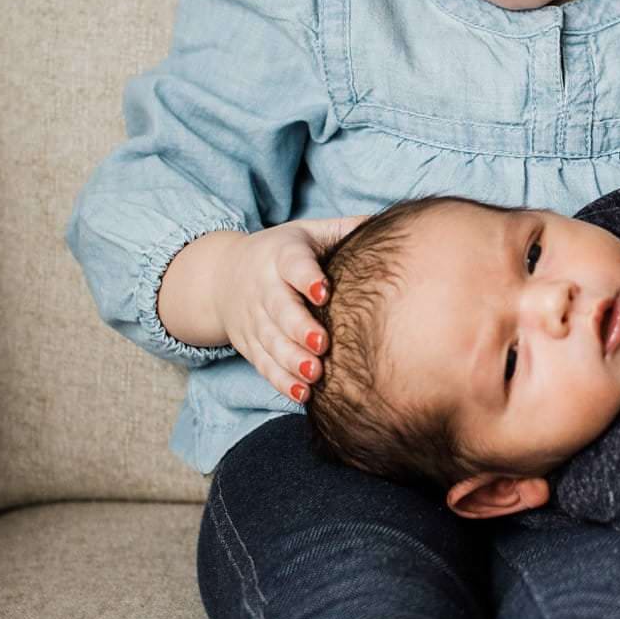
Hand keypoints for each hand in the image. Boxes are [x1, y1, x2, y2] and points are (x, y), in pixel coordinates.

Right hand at [213, 215, 368, 401]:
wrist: (222, 277)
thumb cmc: (284, 253)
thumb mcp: (308, 232)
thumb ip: (346, 229)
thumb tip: (396, 225)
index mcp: (281, 255)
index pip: (292, 265)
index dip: (306, 277)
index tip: (323, 291)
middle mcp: (263, 287)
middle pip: (279, 310)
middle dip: (298, 328)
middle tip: (322, 345)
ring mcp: (254, 319)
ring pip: (271, 342)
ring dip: (291, 360)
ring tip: (314, 374)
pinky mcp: (250, 345)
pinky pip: (265, 365)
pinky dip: (281, 381)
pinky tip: (302, 394)